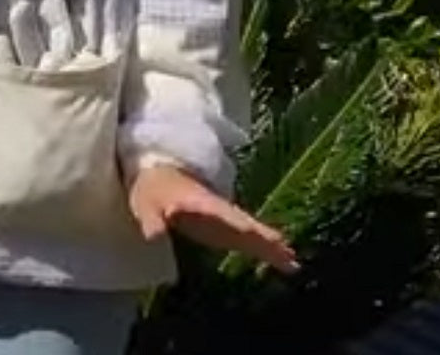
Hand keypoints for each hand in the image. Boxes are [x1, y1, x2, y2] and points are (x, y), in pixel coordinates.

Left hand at [129, 163, 297, 274]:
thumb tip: (154, 236)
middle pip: (243, 222)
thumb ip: (151, 220)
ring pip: (253, 232)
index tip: (249, 230)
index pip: (217, 212)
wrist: (161, 177)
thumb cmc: (152, 191)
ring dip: (272, 245)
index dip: (232, 221)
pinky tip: (287, 262)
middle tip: (286, 249)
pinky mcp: (227, 229)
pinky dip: (269, 249)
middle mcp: (217, 209)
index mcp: (198, 201)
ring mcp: (225, 219)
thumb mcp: (145, 204)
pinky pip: (252, 240)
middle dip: (263, 235)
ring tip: (294, 260)